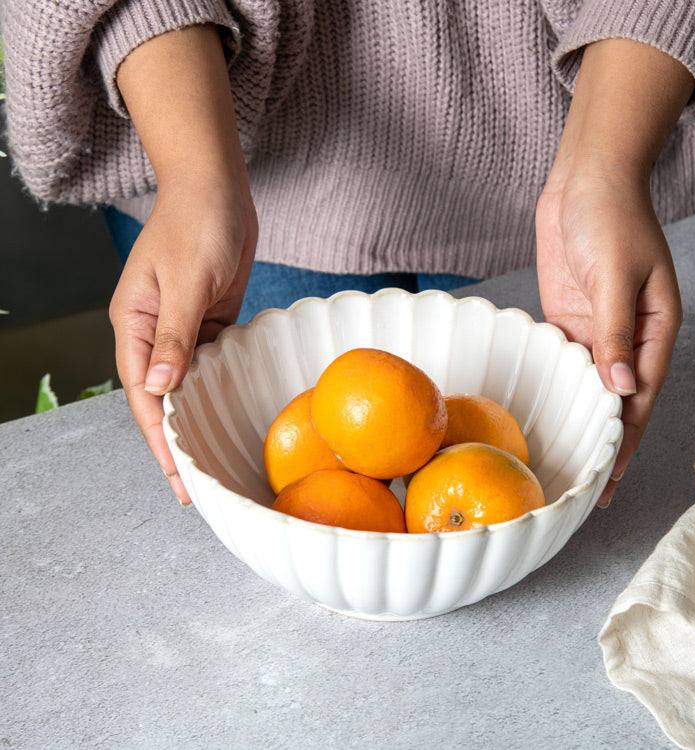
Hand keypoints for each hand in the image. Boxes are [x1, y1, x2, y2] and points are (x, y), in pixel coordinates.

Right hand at [110, 182, 256, 503]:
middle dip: (176, 441)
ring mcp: (182, 328)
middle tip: (195, 486)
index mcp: (135, 324)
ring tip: (214, 459)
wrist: (217, 189)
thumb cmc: (197, 225)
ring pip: (186, 386)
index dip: (160, 440)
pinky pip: (210, 364)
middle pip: (162, 399)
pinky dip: (217, 389)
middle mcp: (153, 332)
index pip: (144, 395)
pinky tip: (230, 413)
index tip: (177, 478)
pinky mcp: (209, 321)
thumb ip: (176, 338)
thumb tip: (160, 388)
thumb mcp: (187, 282)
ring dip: (197, 419)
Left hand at [536, 166, 680, 506]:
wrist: (584, 181)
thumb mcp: (617, 276)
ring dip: (578, 420)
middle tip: (581, 485)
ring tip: (561, 459)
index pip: (640, 398)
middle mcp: (626, 338)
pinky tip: (545, 412)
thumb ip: (615, 334)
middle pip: (614, 402)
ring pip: (587, 387)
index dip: (626, 441)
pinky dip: (556, 387)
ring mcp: (594, 331)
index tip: (609, 478)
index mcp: (653, 330)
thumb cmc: (611, 218)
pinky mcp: (566, 319)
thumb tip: (621, 389)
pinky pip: (562, 362)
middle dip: (602, 443)